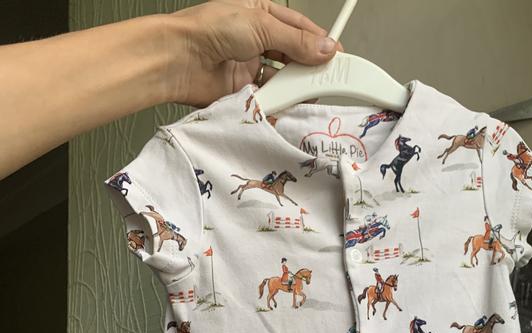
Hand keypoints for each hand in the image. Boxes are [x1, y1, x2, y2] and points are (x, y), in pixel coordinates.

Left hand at [165, 0, 343, 106]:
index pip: (299, 29)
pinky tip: (287, 104)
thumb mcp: (261, 25)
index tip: (339, 59)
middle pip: (293, 56)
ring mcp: (248, 66)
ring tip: (307, 94)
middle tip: (326, 80)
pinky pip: (266, 99)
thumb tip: (326, 49)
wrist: (177, 59)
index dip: (320, 44)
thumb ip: (296, 41)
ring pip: (281, 79)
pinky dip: (277, 103)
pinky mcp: (241, 91)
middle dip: (309, 69)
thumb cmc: (208, 29)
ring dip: (294, 87)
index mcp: (261, 14)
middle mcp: (256, 40)